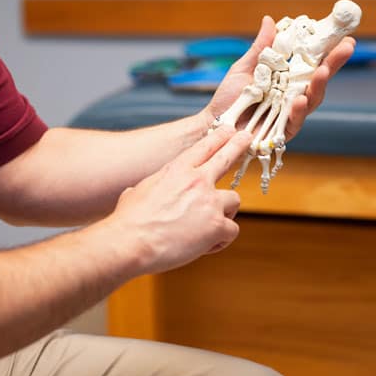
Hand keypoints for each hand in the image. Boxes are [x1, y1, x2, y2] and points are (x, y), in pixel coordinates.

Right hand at [104, 126, 251, 274]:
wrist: (131, 242)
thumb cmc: (129, 220)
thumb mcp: (138, 191)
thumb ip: (151, 188)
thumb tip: (137, 192)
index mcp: (177, 170)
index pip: (204, 147)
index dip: (219, 137)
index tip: (229, 130)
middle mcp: (197, 181)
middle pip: (226, 157)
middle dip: (238, 145)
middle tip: (246, 137)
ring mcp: (210, 202)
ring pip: (234, 200)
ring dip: (225, 212)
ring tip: (208, 226)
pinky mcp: (217, 225)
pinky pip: (231, 231)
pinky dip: (220, 241)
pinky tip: (204, 246)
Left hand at [202, 16, 355, 141]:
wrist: (215, 124)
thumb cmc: (230, 97)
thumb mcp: (244, 67)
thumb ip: (260, 48)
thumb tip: (270, 20)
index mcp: (288, 78)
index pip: (313, 62)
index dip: (329, 50)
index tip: (343, 35)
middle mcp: (294, 94)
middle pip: (320, 78)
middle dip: (334, 63)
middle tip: (346, 47)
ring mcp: (291, 113)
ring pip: (313, 99)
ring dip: (320, 85)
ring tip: (324, 70)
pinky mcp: (283, 132)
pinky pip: (295, 120)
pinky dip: (298, 110)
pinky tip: (300, 100)